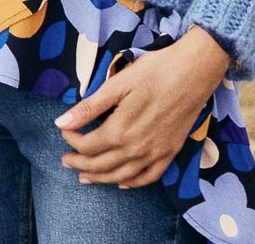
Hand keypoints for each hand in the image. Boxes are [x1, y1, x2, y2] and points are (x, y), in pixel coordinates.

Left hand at [53, 25, 230, 188]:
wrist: (194, 72)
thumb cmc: (154, 72)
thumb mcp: (117, 84)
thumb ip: (89, 107)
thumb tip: (61, 123)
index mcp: (120, 130)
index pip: (88, 145)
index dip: (72, 140)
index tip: (64, 131)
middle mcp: (137, 148)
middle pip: (101, 165)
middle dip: (80, 164)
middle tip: (66, 160)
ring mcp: (155, 153)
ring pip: (122, 176)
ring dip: (101, 178)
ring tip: (85, 177)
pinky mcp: (170, 152)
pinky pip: (149, 177)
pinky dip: (133, 183)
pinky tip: (123, 182)